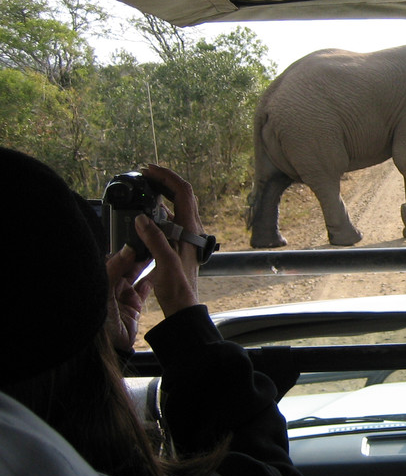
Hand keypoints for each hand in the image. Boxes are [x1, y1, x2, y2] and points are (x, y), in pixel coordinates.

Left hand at [104, 244, 153, 350]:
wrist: (108, 347)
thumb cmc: (98, 320)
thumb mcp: (104, 291)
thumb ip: (114, 269)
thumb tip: (127, 249)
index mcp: (99, 280)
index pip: (112, 260)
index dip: (124, 249)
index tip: (136, 239)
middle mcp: (109, 286)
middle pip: (124, 265)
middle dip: (136, 254)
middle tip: (149, 242)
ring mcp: (122, 296)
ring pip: (135, 274)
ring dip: (144, 264)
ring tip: (156, 252)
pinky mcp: (133, 305)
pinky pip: (144, 289)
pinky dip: (152, 280)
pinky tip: (159, 271)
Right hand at [136, 165, 204, 318]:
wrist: (182, 306)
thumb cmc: (177, 287)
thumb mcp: (164, 262)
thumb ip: (155, 239)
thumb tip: (142, 217)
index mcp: (191, 229)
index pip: (183, 192)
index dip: (168, 177)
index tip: (150, 169)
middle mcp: (192, 228)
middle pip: (181, 195)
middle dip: (164, 180)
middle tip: (145, 173)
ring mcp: (186, 235)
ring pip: (176, 206)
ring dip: (162, 193)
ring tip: (144, 186)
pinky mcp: (179, 242)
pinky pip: (170, 219)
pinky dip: (159, 209)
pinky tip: (146, 212)